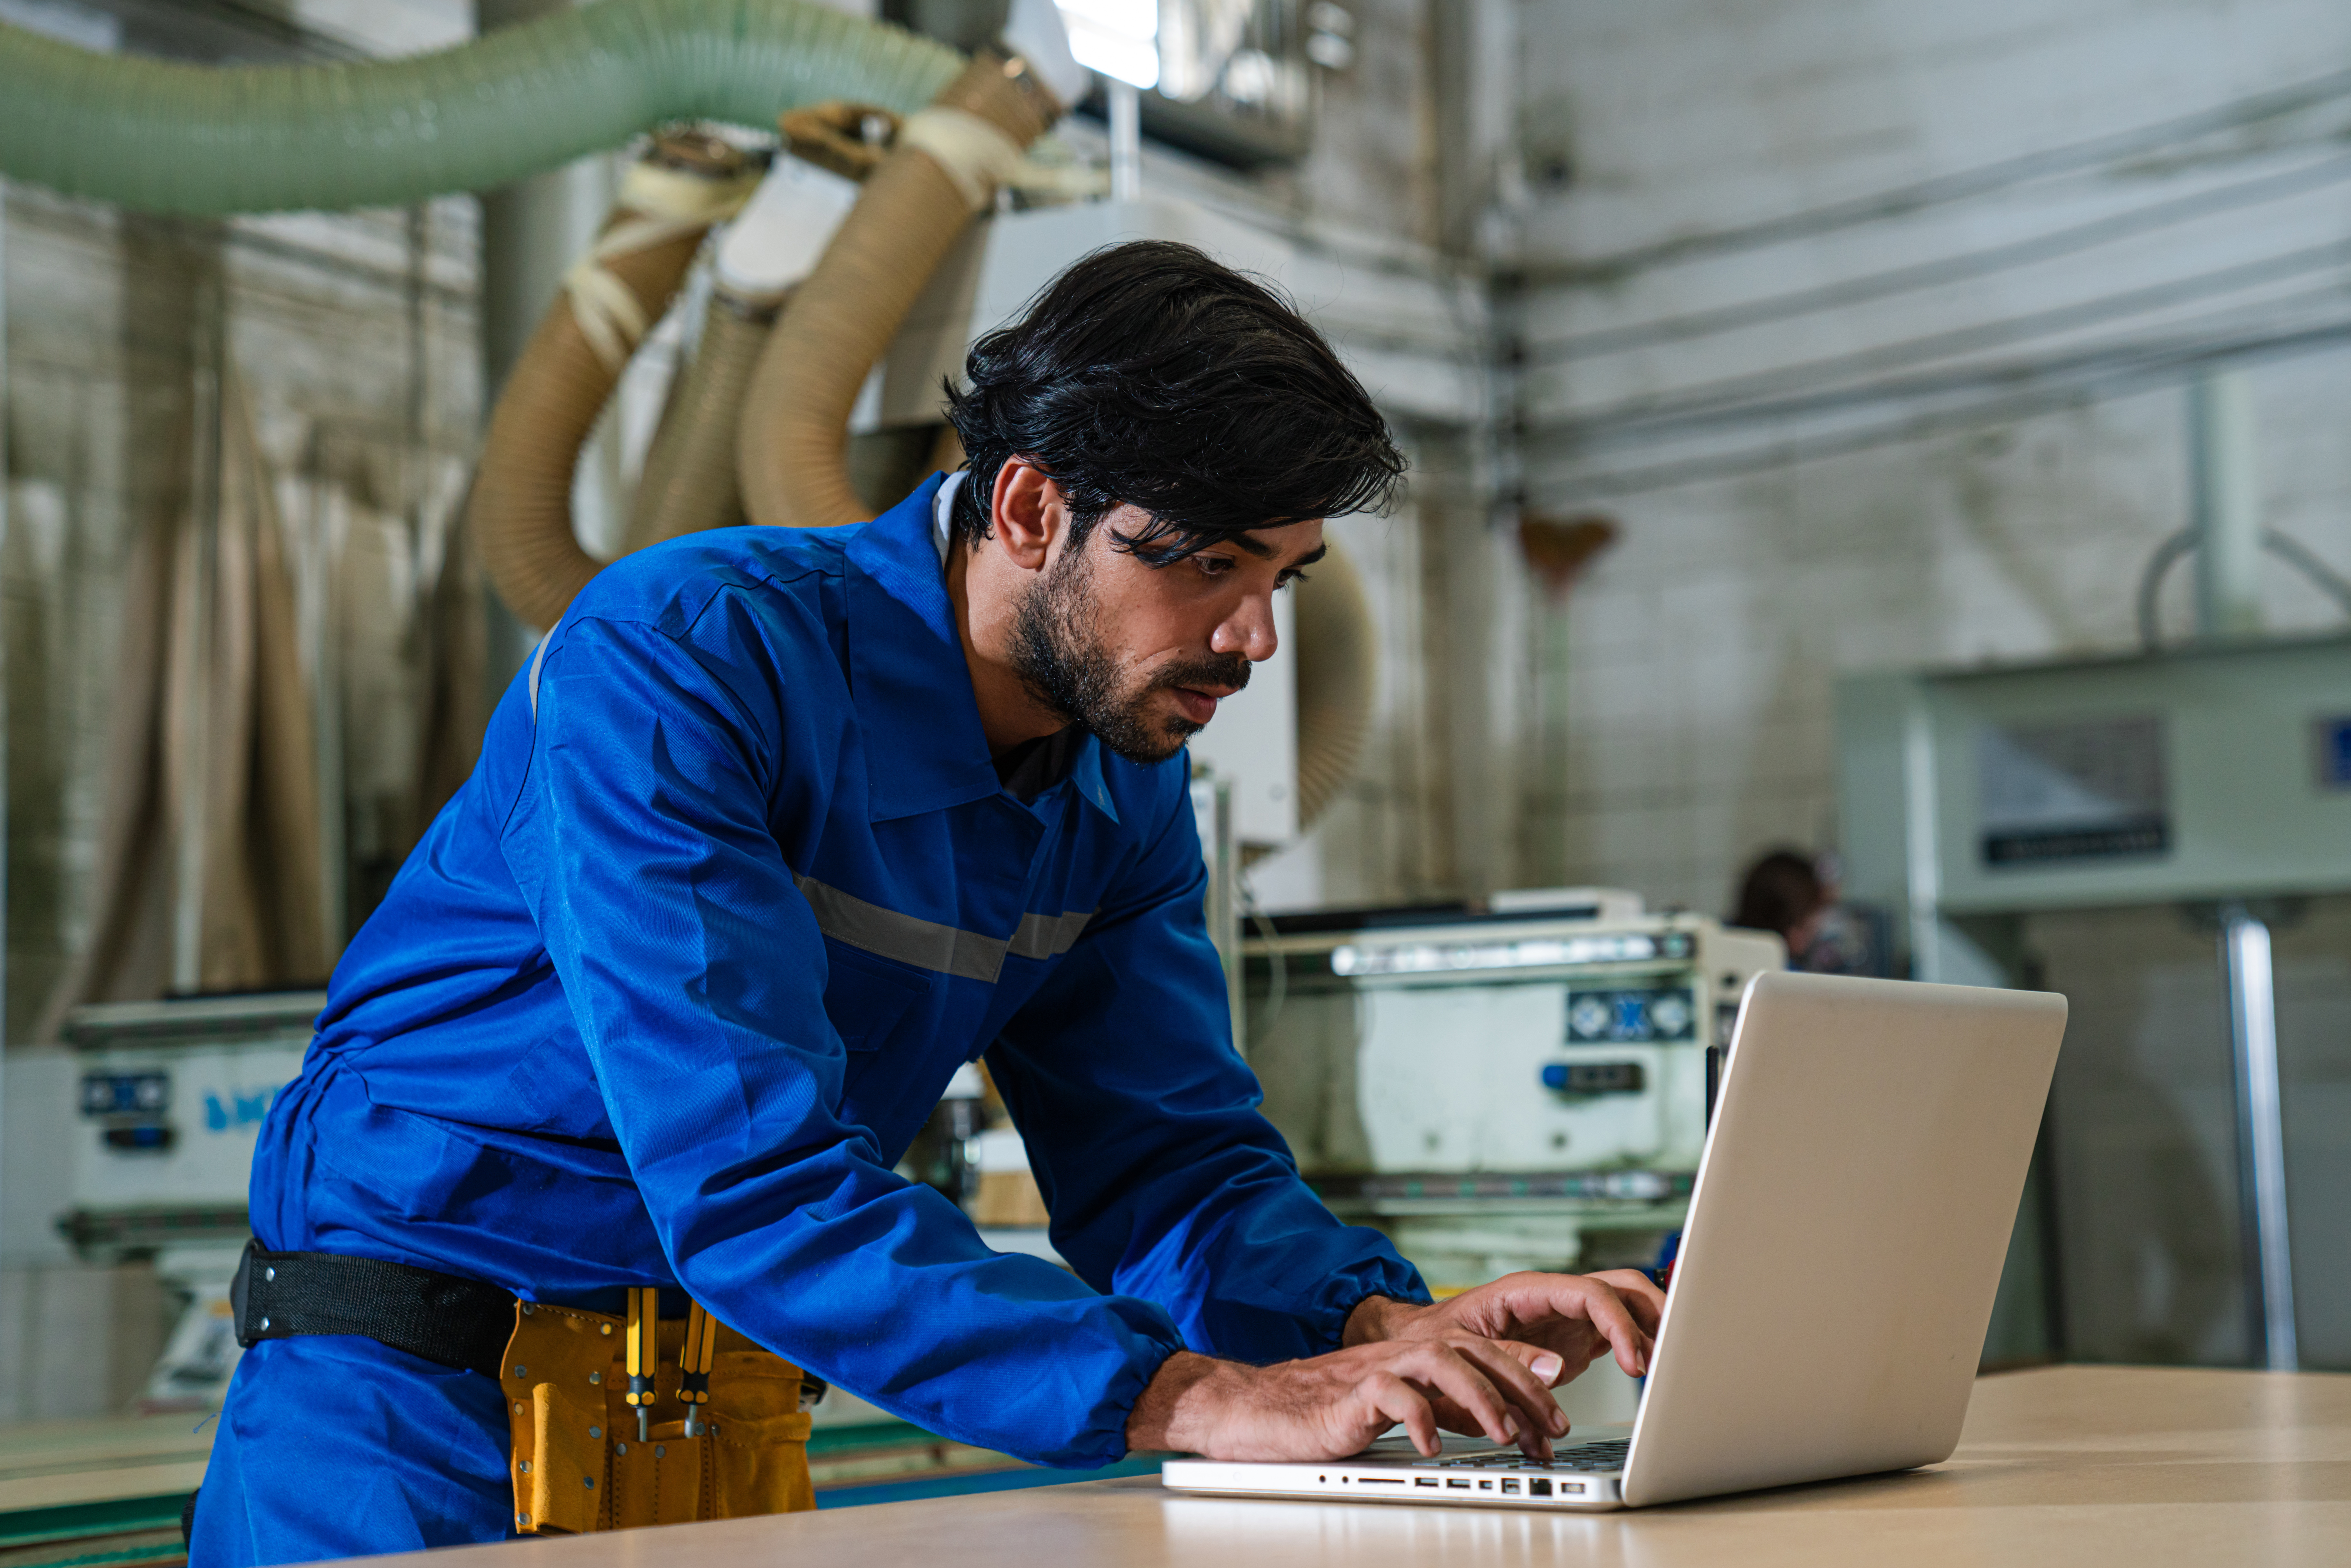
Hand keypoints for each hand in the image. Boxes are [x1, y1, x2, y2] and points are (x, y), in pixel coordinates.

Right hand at [1125, 1339, 1573, 1462]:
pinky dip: (1418, 1419)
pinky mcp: (1350, 1392)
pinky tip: (1433, 1444)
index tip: (1560, 1414)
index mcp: (1420, 1352)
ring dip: (1478, 1397)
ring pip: (1441, 1363)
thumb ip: (1451, 1405)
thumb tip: (1506, 1419)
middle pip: (1475, 1352)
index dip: (1529, 1379)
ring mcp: (1378, 1369)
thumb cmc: (1335, 1409)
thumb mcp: (1405, 1406)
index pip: (1487, 1354)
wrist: (1266, 1407)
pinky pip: (1391, 1396)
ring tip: (1502, 1433)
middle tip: (1550, 1426)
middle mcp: (1404, 1352)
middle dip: (1520, 1387)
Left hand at [1347, 1270, 1665, 1392]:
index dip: (1619, 1323)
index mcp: (1528, 1291)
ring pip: (1626, 1308)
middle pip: (1621, 1288)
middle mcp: (1555, 1299)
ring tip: (1672, 1367)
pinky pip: (1615, 1338)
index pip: (1590, 1293)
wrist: (1420, 1344)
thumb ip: (1505, 1356)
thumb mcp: (1458, 1347)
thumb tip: (1553, 1368)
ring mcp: (1568, 1319)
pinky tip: (1652, 1377)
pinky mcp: (1574, 1341)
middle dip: (1655, 1313)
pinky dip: (1638, 1353)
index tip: (1636, 1361)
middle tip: (1677, 1354)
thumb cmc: (1433, 1339)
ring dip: (1653, 1331)